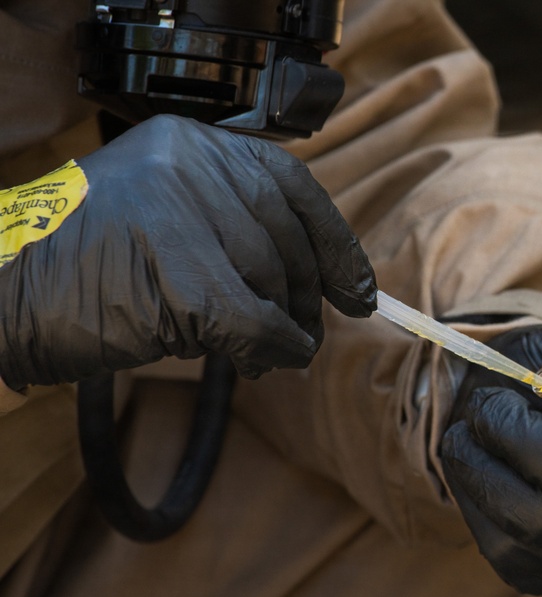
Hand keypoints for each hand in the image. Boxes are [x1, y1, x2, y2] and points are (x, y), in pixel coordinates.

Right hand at [0, 115, 375, 389]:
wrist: (3, 291)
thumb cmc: (88, 265)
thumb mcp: (168, 219)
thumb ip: (237, 231)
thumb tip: (323, 283)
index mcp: (191, 144)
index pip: (292, 185)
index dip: (335, 242)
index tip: (360, 288)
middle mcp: (189, 164)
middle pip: (287, 238)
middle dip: (307, 295)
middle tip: (307, 332)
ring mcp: (181, 212)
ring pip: (272, 281)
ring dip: (285, 328)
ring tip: (273, 352)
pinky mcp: (178, 270)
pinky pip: (254, 320)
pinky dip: (272, 348)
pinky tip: (266, 362)